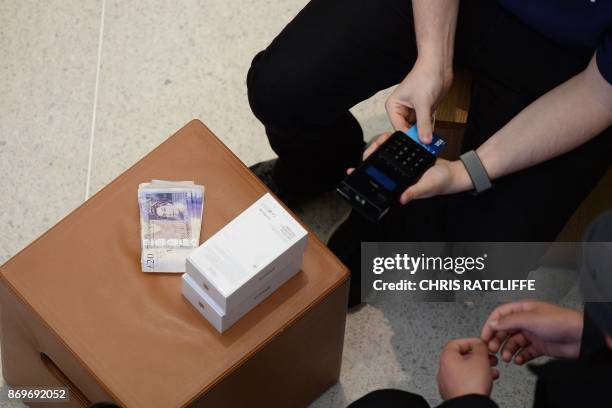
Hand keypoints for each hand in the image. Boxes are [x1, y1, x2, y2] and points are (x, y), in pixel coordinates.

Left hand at [347, 133, 471, 204]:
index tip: (352, 170)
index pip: (378, 182)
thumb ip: (415, 192)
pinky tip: (389, 137)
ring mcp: (401, 168)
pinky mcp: (406, 159)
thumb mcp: (427, 187)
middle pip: (378, 166)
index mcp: (398, 186)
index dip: (365, 177)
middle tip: (369, 149)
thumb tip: (402, 199)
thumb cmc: (441, 183)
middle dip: (371, 156)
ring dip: (379, 148)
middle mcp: (397, 177)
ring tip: (380, 140)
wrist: (452, 173)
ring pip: (384, 156)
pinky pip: (395, 151)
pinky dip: (391, 143)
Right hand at [385, 58, 451, 143]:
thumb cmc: (425, 76)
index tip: (417, 145)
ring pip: (416, 128)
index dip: (408, 137)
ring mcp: (413, 111)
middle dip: (416, 136)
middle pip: (407, 129)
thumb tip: (425, 140)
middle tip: (424, 145)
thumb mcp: (423, 103)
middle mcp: (401, 110)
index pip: (398, 128)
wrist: (439, 66)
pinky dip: (429, 129)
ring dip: (423, 134)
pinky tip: (433, 136)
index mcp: (393, 106)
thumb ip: (424, 124)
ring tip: (429, 142)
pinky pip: (425, 125)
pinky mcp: (423, 111)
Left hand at [437, 338, 497, 399]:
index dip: (470, 342)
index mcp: (447, 358)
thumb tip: (478, 343)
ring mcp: (447, 383)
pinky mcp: (453, 393)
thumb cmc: (471, 385)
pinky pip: (464, 382)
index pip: (456, 343)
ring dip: (479, 369)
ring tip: (491, 371)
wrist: (470, 406)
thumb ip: (480, 347)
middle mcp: (443, 370)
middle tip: (488, 358)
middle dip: (478, 357)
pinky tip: (486, 382)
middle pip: (461, 357)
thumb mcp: (480, 359)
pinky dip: (475, 379)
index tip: (480, 345)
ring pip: (465, 370)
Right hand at [481, 301, 582, 364]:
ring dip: (508, 350)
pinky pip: (525, 352)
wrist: (581, 337)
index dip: (491, 325)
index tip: (485, 336)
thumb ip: (509, 321)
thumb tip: (492, 323)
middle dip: (497, 340)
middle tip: (493, 349)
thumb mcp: (530, 318)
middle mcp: (527, 321)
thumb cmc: (560, 321)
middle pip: (505, 330)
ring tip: (507, 358)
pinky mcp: (540, 346)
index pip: (500, 315)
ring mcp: (533, 334)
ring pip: (514, 343)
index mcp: (523, 310)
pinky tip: (519, 360)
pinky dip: (520, 357)